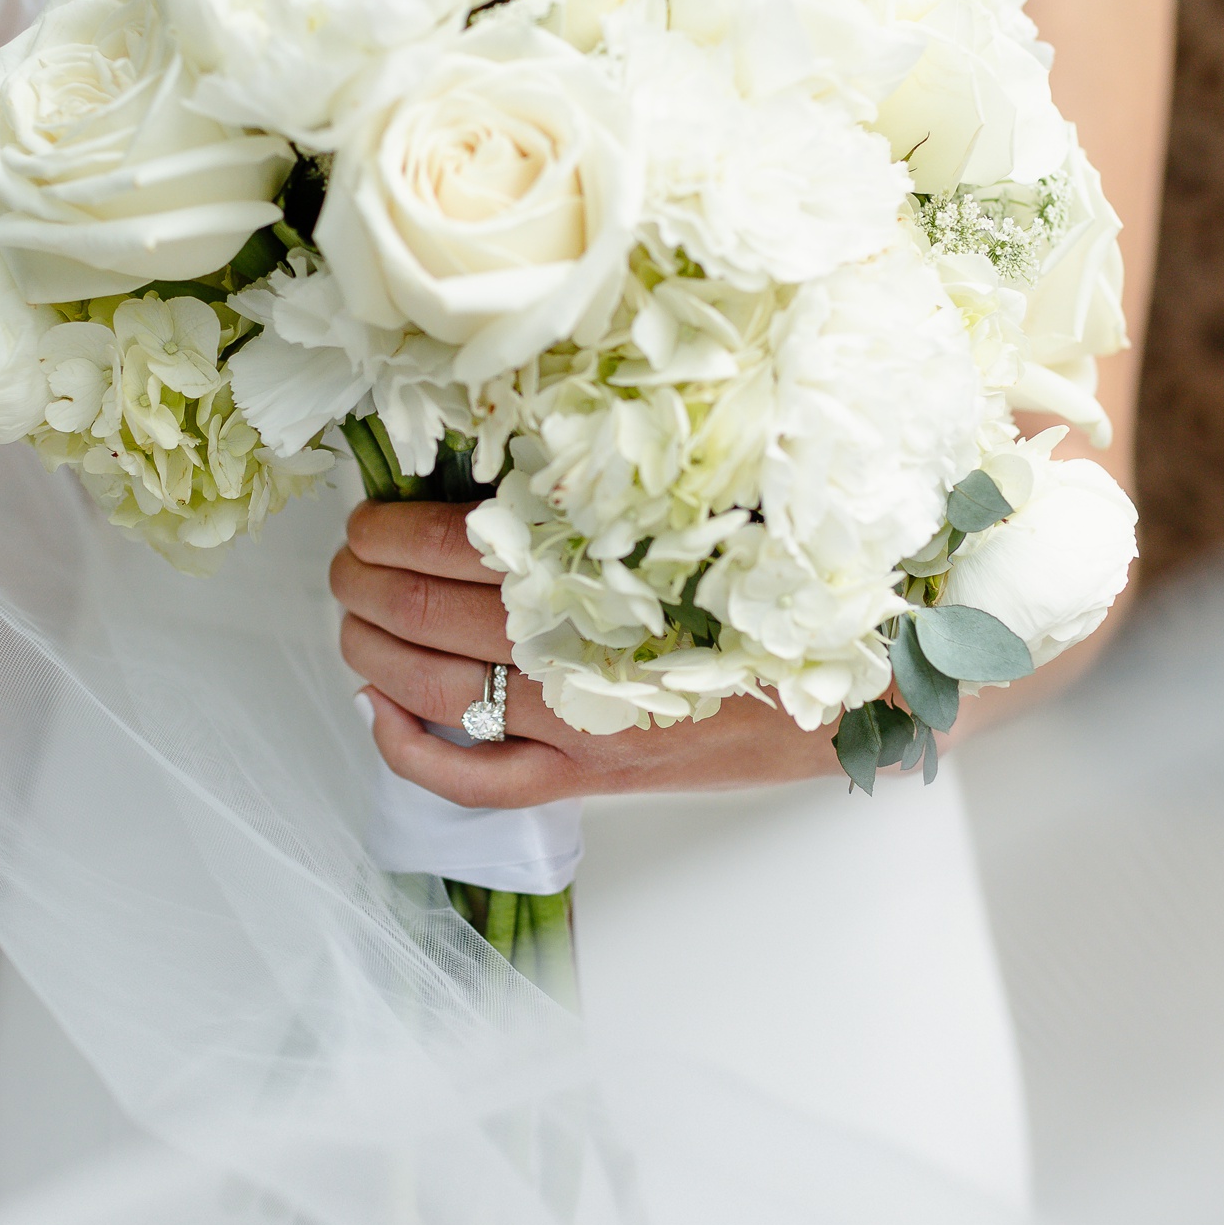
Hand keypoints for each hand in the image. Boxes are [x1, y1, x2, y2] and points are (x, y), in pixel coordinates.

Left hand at [332, 500, 837, 805]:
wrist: (879, 682)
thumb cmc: (800, 581)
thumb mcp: (719, 499)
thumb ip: (627, 478)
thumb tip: (530, 442)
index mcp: (609, 568)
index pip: (461, 545)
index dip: (395, 531)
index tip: (367, 516)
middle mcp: (582, 650)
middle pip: (432, 612)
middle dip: (368, 582)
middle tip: (345, 560)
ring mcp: (582, 723)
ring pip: (436, 691)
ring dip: (373, 650)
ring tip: (351, 618)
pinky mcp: (594, 776)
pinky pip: (478, 782)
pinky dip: (412, 753)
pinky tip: (379, 715)